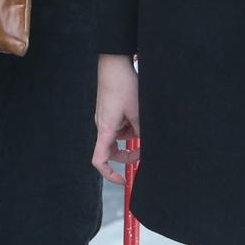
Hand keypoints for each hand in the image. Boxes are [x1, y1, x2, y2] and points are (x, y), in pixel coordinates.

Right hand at [92, 54, 140, 184]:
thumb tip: (145, 141)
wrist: (114, 64)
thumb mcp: (138, 111)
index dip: (109, 174)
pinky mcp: (108, 110)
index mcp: (106, 129)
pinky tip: (137, 113)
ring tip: (142, 122)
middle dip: (127, 154)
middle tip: (142, 152)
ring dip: (130, 135)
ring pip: (117, 137)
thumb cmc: (123, 85)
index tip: (122, 180)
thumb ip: (140, 130)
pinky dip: (128, 124)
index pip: (99, 160)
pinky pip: (118, 125)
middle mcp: (102, 125)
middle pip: (110, 151)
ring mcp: (104, 117)